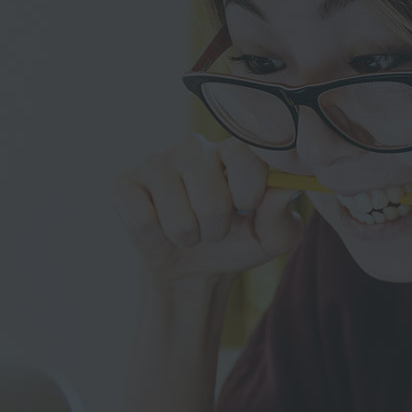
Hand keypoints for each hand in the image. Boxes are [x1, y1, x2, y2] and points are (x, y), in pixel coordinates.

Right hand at [111, 134, 305, 286]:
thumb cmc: (238, 241)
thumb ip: (282, 214)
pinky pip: (143, 220)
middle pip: (211, 200)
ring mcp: (156, 161)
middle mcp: (193, 147)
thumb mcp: (272, 237)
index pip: (245, 156)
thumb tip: (286, 189)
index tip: (247, 208)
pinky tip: (159, 228)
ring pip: (179, 218)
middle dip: (217, 229)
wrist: (194, 265)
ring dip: (189, 237)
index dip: (249, 192)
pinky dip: (157, 238)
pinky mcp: (125, 183)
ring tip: (190, 230)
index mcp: (233, 151)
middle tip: (215, 228)